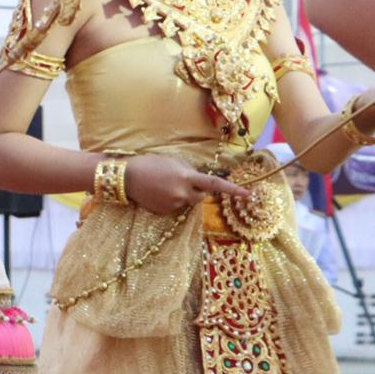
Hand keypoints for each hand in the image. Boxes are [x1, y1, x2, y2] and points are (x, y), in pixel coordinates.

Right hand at [121, 154, 250, 217]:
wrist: (126, 177)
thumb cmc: (150, 164)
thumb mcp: (174, 161)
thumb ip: (191, 171)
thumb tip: (200, 180)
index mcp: (187, 177)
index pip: (215, 184)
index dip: (233, 189)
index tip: (248, 195)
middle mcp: (182, 193)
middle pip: (202, 196)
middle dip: (198, 190)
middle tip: (183, 181)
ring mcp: (173, 204)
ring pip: (187, 202)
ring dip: (183, 195)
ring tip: (165, 185)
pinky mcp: (164, 212)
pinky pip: (175, 207)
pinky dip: (171, 200)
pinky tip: (158, 192)